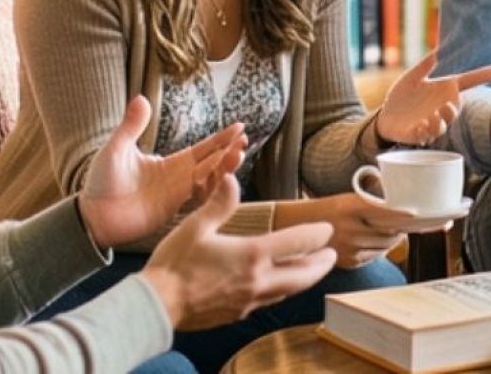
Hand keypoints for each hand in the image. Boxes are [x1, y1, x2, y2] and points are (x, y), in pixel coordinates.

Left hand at [79, 96, 247, 249]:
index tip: (240, 127)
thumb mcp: (117, 148)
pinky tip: (223, 180)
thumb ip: (132, 125)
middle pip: (212, 164)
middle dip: (229, 152)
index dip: (221, 138)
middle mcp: (178, 179)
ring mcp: (177, 197)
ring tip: (238, 155)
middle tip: (245, 141)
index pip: (203, 148)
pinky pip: (198, 200)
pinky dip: (212, 191)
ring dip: (225, 169)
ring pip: (209, 181)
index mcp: (169, 163)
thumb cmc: (101, 182)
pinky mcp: (172, 212)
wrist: (93, 215)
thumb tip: (141, 97)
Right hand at [141, 176, 338, 330]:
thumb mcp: (196, 226)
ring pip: (290, 290)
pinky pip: (271, 301)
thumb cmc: (174, 264)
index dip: (317, 234)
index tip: (328, 229)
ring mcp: (250, 299)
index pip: (297, 242)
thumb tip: (232, 177)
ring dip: (307, 279)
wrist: (157, 305)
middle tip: (333, 254)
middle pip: (303, 273)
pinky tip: (280, 286)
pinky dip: (284, 291)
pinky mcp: (239, 312)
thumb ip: (219, 203)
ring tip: (314, 270)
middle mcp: (258, 279)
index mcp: (252, 254)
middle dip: (322, 263)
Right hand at [294, 192, 414, 269]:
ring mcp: (349, 248)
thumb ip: (372, 202)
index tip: (414, 214)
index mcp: (350, 207)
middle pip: (387, 232)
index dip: (401, 214)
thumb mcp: (348, 199)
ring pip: (384, 247)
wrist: (301, 227)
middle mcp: (350, 229)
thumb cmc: (330, 209)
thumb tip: (399, 202)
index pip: (383, 212)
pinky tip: (381, 242)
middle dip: (400, 229)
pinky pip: (374, 257)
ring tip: (397, 233)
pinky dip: (381, 250)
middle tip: (407, 224)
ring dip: (394, 241)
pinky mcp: (349, 262)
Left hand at [375, 50, 490, 145]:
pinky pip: (425, 137)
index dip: (483, 76)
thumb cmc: (403, 97)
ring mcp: (430, 123)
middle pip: (456, 110)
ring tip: (430, 117)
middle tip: (447, 104)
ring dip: (439, 123)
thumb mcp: (412, 77)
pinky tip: (418, 125)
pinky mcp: (417, 135)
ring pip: (442, 127)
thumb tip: (439, 49)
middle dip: (454, 109)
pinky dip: (424, 132)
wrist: (386, 116)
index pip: (466, 83)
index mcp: (443, 92)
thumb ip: (425, 65)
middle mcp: (440, 108)